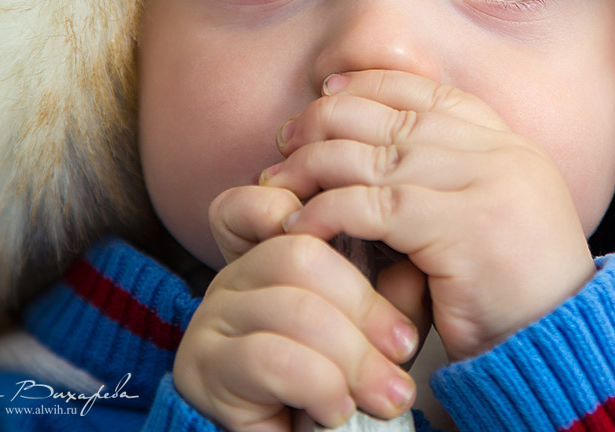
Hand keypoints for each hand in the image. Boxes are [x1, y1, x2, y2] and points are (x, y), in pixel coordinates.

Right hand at [172, 185, 422, 430]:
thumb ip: (392, 289)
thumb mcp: (376, 329)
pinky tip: (337, 410)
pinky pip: (271, 358)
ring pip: (293, 308)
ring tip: (387, 395)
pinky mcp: (202, 367)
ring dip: (353, 357)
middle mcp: (232, 276)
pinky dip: (319, 385)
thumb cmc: (342, 386)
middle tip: (403, 349)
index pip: (273, 203)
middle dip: (364, 306)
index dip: (319, 213)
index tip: (383, 253)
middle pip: (299, 254)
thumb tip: (412, 258)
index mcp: (269, 252)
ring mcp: (211, 317)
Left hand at [268, 69, 596, 360]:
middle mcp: (501, 155)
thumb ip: (451, 179)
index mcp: (510, 147)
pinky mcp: (462, 228)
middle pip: (398, 116)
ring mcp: (486, 186)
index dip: (375, 86)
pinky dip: (327, 212)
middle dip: (333, 120)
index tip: (329, 92)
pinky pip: (374, 207)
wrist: (559, 344)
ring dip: (316, 165)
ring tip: (279, 182)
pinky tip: (300, 226)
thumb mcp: (489, 218)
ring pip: (378, 156)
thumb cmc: (516, 296)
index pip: (433, 94)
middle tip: (288, 138)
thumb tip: (376, 155)